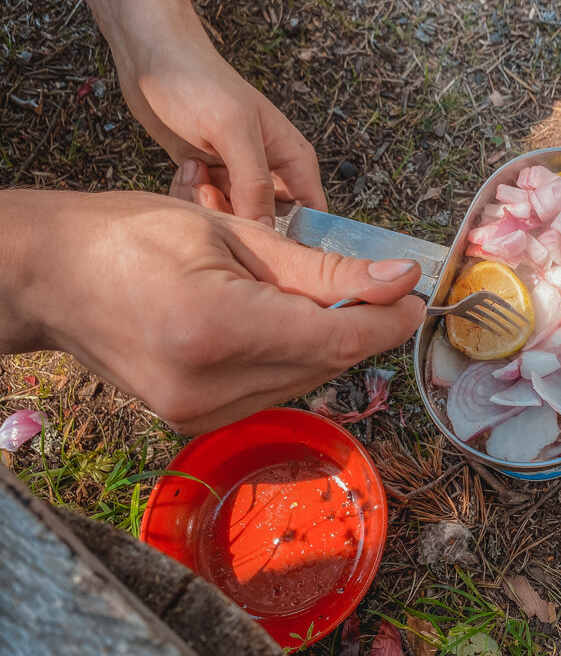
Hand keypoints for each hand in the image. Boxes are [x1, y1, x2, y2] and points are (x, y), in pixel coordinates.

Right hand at [0, 190, 423, 433]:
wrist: (49, 277)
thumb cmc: (130, 235)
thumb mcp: (233, 234)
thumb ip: (320, 270)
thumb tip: (396, 281)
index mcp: (215, 328)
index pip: (336, 340)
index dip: (389, 320)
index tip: (414, 294)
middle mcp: (209, 388)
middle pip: (328, 365)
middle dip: (364, 326)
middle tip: (379, 287)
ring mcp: (199, 415)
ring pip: (307, 381)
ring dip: (330, 342)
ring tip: (323, 298)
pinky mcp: (196, 422)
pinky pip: (275, 390)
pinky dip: (295, 358)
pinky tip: (285, 323)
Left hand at [82, 0, 324, 225]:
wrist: (151, 56)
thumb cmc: (198, 82)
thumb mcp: (232, 130)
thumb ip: (254, 183)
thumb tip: (268, 231)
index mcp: (293, 160)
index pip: (314, 216)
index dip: (299, 238)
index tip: (267, 244)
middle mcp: (271, 173)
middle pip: (270, 225)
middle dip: (242, 222)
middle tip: (214, 194)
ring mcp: (238, 178)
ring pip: (234, 220)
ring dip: (211, 207)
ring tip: (196, 173)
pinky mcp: (209, 179)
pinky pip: (207, 209)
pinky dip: (192, 198)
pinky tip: (185, 170)